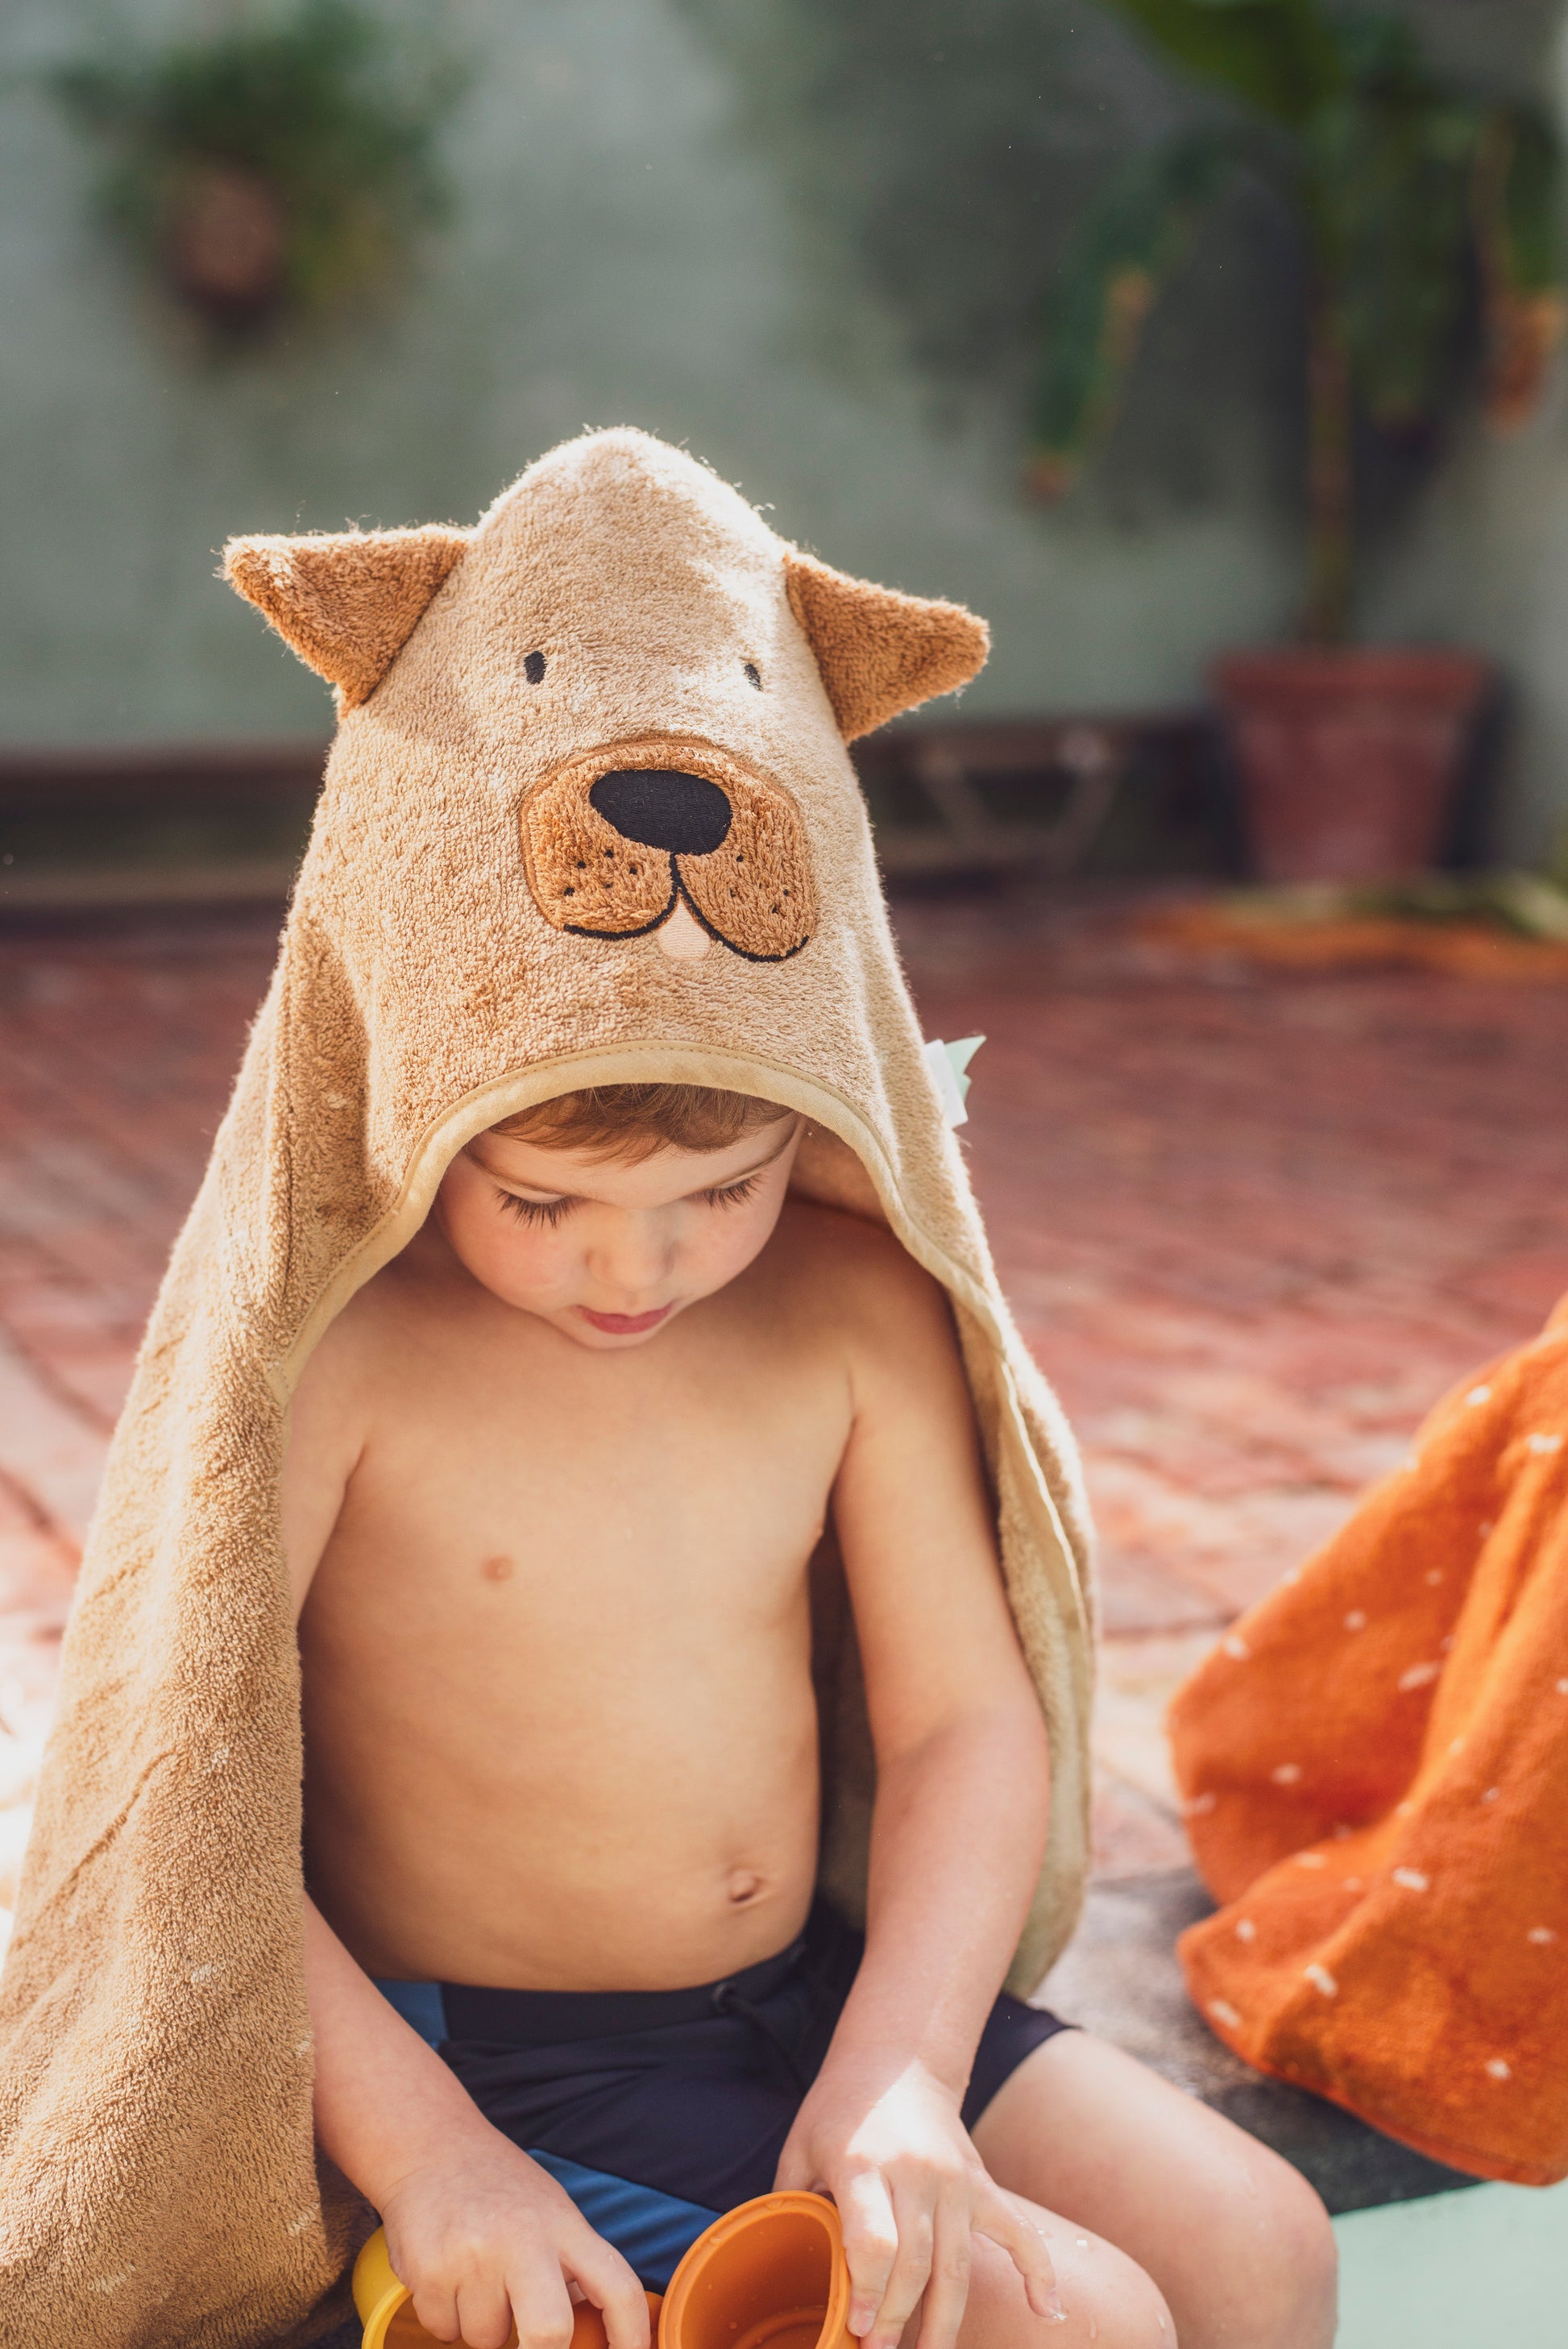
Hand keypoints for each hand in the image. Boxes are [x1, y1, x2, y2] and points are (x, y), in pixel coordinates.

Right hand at [380, 2128, 651, 2348]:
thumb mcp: (551, 2211)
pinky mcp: (430, 2270)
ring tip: (476, 2277)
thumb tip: (591, 2323)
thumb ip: (572, 2263)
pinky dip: (444, 2318)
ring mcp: (474, 2255)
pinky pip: (443, 2330)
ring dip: (482, 2326)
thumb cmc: (500, 2186)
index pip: (617, 2287)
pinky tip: (446, 2275)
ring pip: (487, 2339)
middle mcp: (522, 2239)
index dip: (633, 2335)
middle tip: (534, 2344)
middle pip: (550, 2333)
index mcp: (563, 2225)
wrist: (433, 2146)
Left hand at [775, 2054, 1063, 2348]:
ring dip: (943, 2321)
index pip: (876, 2241)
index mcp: (864, 2165)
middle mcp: (915, 2173)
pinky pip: (1018, 2231)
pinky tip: (1044, 2312)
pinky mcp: (980, 2183)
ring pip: (958, 2264)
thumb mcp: (801, 2147)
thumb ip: (792, 2203)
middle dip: (898, 2318)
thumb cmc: (838, 2108)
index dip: (868, 2291)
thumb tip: (777, 2261)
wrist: (897, 2058)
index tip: (859, 2325)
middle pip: (916, 2263)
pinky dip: (1038, 2271)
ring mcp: (955, 2180)